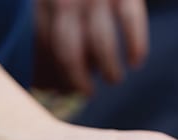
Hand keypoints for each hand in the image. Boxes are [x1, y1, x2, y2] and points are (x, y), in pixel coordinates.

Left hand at [34, 0, 148, 93]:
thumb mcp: (49, 2)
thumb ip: (43, 26)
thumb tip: (45, 80)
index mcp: (42, 2)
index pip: (41, 48)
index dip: (49, 74)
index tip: (58, 89)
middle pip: (67, 50)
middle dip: (77, 79)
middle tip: (87, 92)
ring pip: (100, 42)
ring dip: (109, 69)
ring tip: (114, 79)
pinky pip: (130, 22)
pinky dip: (135, 46)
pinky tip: (137, 60)